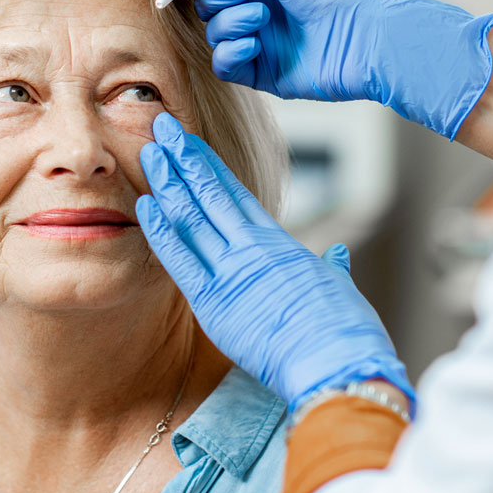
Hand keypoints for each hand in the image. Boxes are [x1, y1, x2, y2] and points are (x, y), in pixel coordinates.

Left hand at [137, 112, 413, 410]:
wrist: (339, 365)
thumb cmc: (346, 334)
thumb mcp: (341, 290)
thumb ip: (333, 267)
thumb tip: (337, 254)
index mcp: (280, 245)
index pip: (235, 193)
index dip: (207, 164)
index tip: (188, 142)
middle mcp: (253, 249)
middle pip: (209, 193)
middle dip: (182, 158)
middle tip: (159, 127)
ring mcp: (233, 272)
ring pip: (193, 217)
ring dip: (167, 183)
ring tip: (148, 152)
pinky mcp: (216, 303)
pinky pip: (181, 261)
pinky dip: (162, 232)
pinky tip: (146, 205)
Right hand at [163, 0, 492, 139]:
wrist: (368, 35)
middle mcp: (256, 10)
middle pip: (206, 8)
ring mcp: (259, 44)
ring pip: (214, 36)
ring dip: (230, 24)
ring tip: (261, 18)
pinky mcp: (264, 75)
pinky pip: (226, 66)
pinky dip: (231, 53)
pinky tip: (253, 44)